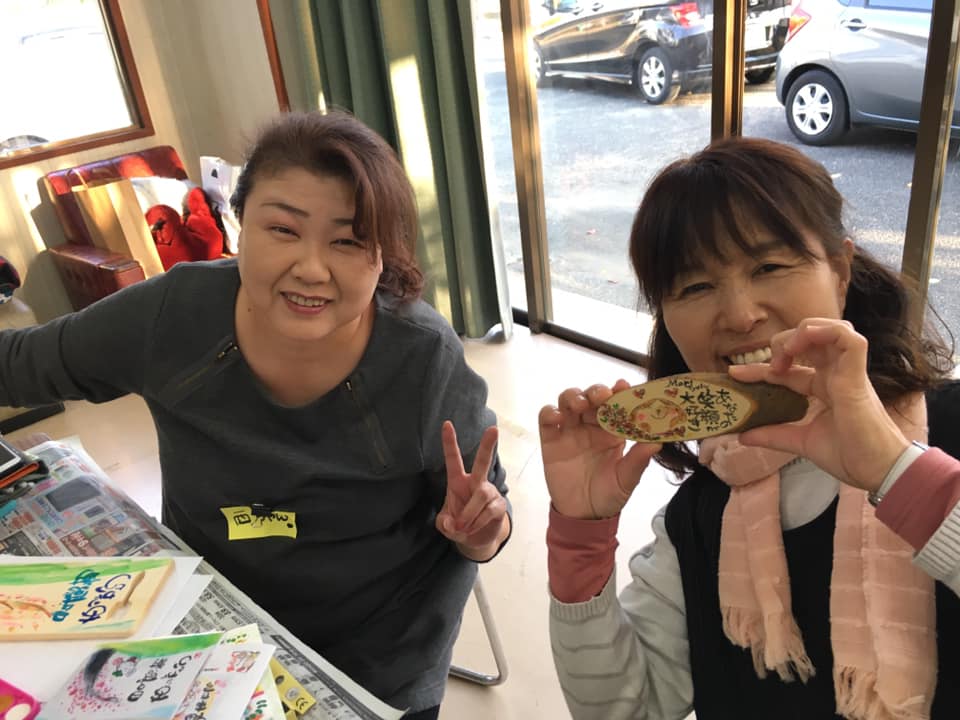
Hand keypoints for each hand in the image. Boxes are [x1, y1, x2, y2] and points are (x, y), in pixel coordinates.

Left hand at [436, 421, 508, 560]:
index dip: (450, 443)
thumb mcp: (445, 526)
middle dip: (487, 446)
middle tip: (493, 429)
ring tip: (462, 527)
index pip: (453, 459)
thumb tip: (452, 523)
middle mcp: (475, 482)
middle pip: (482, 462)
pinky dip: (477, 522)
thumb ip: (444, 523)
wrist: (477, 539)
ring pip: (481, 494)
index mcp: (458, 482)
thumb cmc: (459, 525)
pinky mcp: (500, 505)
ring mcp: (490, 492)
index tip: (446, 424)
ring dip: (469, 513)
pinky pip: (489, 511)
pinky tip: (472, 529)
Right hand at [539, 381, 660, 519]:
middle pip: (591, 397)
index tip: (624, 386)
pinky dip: (549, 412)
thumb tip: (657, 442)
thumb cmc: (609, 495)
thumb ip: (639, 460)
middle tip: (602, 396)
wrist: (583, 516)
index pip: (617, 404)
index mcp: (614, 431)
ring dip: (573, 396)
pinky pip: (546, 418)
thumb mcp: (627, 480)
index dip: (619, 392)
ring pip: (568, 401)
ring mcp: (570, 430)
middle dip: (596, 391)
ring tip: (579, 404)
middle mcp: (591, 426)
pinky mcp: (550, 439)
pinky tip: (558, 417)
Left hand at [728, 318, 909, 492]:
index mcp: (825, 388)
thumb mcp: (801, 442)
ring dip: (803, 333)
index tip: (734, 374)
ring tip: (786, 353)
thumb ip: (773, 435)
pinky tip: (803, 341)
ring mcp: (848, 372)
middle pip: (809, 341)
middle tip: (770, 367)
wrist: (877, 472)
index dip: (759, 368)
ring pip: (831, 330)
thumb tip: (742, 436)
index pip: (788, 370)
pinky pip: (850, 339)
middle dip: (781, 344)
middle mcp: (836, 375)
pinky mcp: (857, 376)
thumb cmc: (850, 456)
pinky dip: (826, 332)